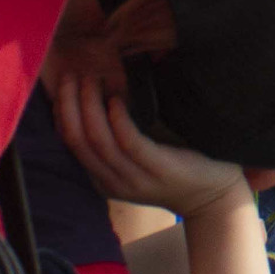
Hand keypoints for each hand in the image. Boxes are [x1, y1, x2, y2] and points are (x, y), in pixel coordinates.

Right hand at [54, 71, 253, 222]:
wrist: (212, 197)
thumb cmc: (176, 168)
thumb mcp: (138, 158)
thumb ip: (119, 136)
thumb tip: (105, 91)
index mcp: (103, 178)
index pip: (71, 143)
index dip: (62, 112)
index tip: (64, 83)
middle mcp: (112, 182)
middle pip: (78, 140)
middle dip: (69, 105)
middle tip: (70, 75)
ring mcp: (134, 179)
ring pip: (99, 141)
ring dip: (90, 107)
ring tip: (91, 80)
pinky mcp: (158, 169)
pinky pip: (130, 144)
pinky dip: (119, 121)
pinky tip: (116, 100)